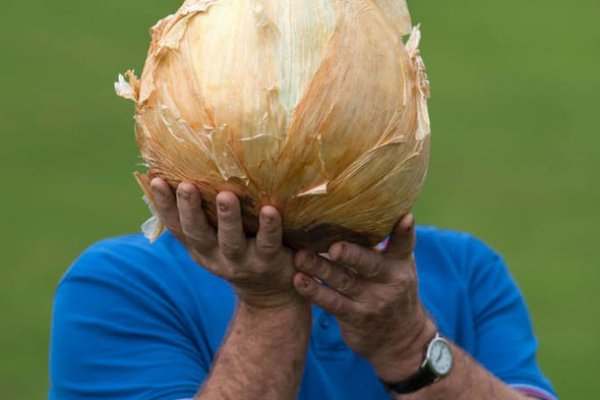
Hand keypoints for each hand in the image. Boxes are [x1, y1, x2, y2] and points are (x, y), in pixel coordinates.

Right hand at [151, 178, 301, 308]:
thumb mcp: (215, 239)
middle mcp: (215, 256)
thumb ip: (203, 215)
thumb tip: (183, 174)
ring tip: (225, 196)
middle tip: (187, 185)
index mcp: (199, 247)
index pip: (176, 226)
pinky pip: (268, 243)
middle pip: (198, 234)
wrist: (268, 292)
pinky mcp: (268, 261)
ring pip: (231, 241)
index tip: (157, 180)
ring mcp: (242, 261)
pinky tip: (270, 210)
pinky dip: (269, 227)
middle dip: (190, 209)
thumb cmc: (239, 251)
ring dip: (227, 218)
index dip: (164, 205)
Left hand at [292, 214, 436, 380]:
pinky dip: (314, 291)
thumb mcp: (398, 268)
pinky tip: (298, 280)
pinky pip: (331, 302)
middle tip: (333, 246)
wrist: (400, 340)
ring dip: (320, 268)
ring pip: (343, 281)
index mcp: (399, 264)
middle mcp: (388, 281)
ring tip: (300, 256)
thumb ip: (386, 245)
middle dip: (350, 254)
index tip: (405, 217)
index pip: (404, 244)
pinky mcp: (354, 317)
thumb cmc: (393, 291)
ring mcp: (370, 301)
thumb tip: (364, 208)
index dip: (404, 231)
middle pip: (368, 263)